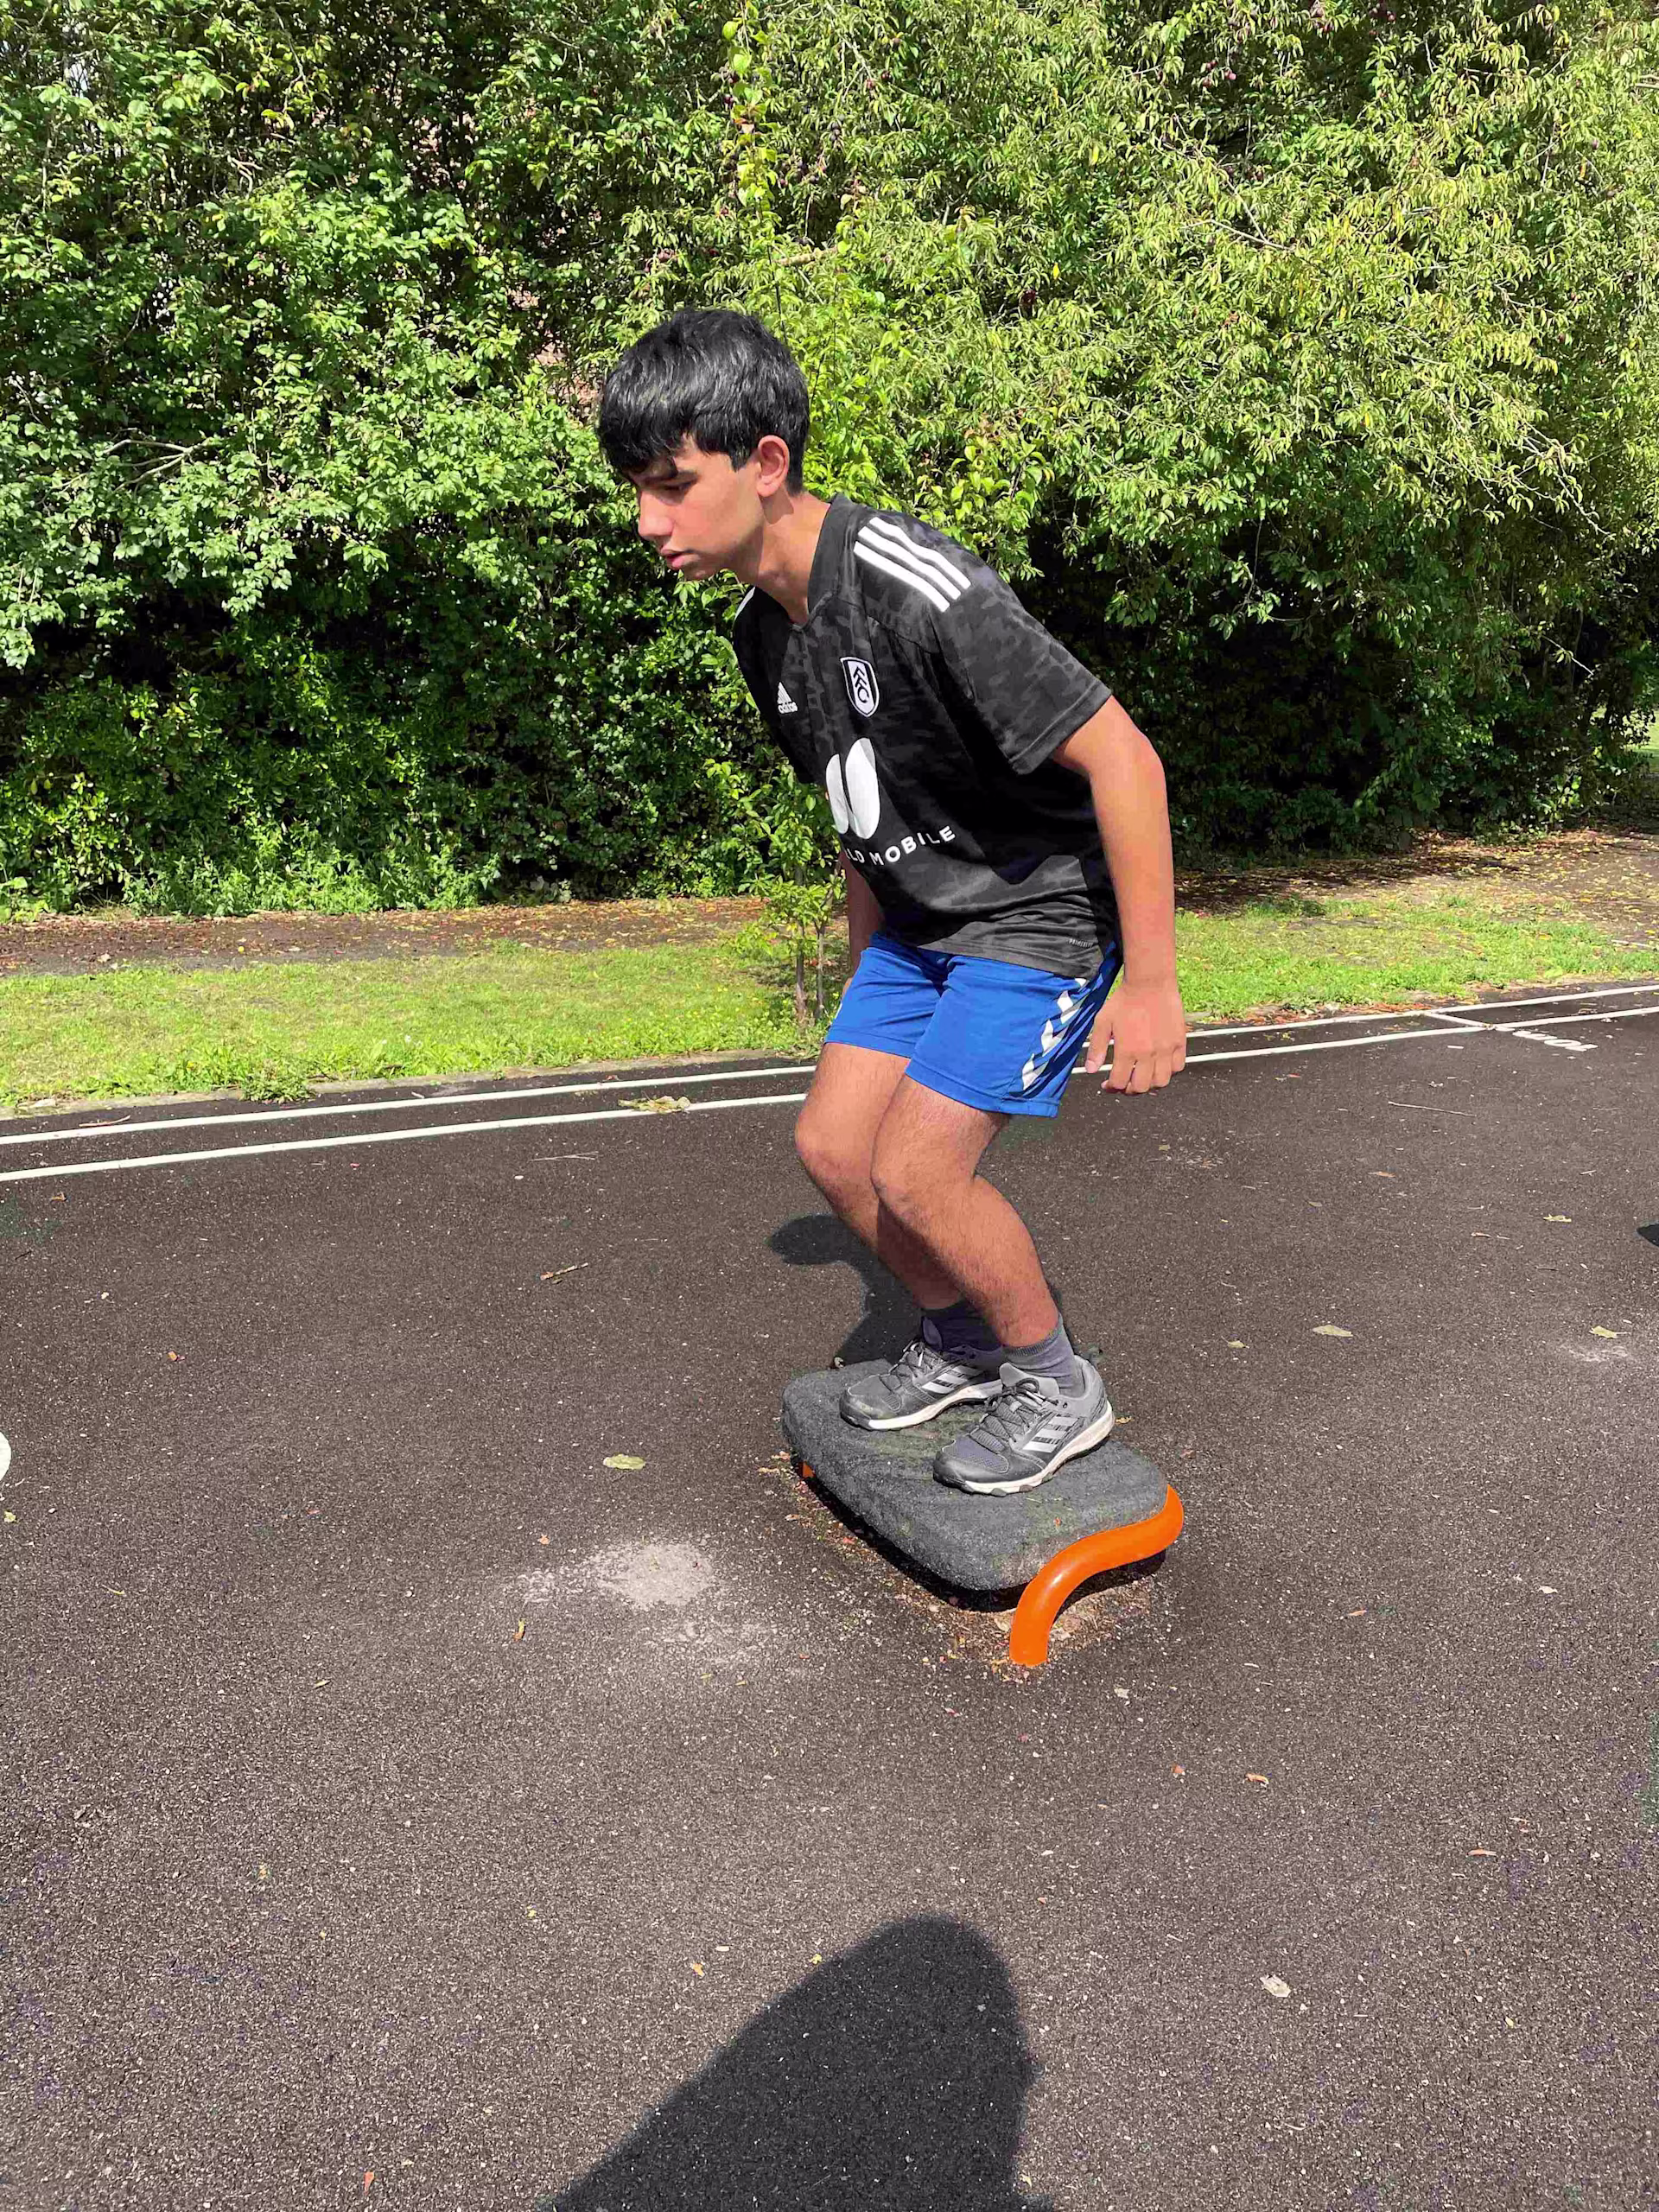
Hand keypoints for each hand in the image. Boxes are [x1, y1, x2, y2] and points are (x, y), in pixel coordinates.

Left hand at [1083, 978, 1186, 1093]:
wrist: (1149, 983)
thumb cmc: (1125, 1000)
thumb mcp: (1103, 1022)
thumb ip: (1096, 1048)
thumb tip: (1091, 1070)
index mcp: (1127, 1050)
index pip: (1119, 1082)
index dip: (1111, 1087)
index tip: (1108, 1084)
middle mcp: (1148, 1054)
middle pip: (1140, 1087)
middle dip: (1129, 1089)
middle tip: (1124, 1082)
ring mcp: (1166, 1049)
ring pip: (1161, 1082)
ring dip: (1150, 1084)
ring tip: (1142, 1076)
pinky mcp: (1179, 1042)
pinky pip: (1178, 1067)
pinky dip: (1169, 1071)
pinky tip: (1159, 1064)